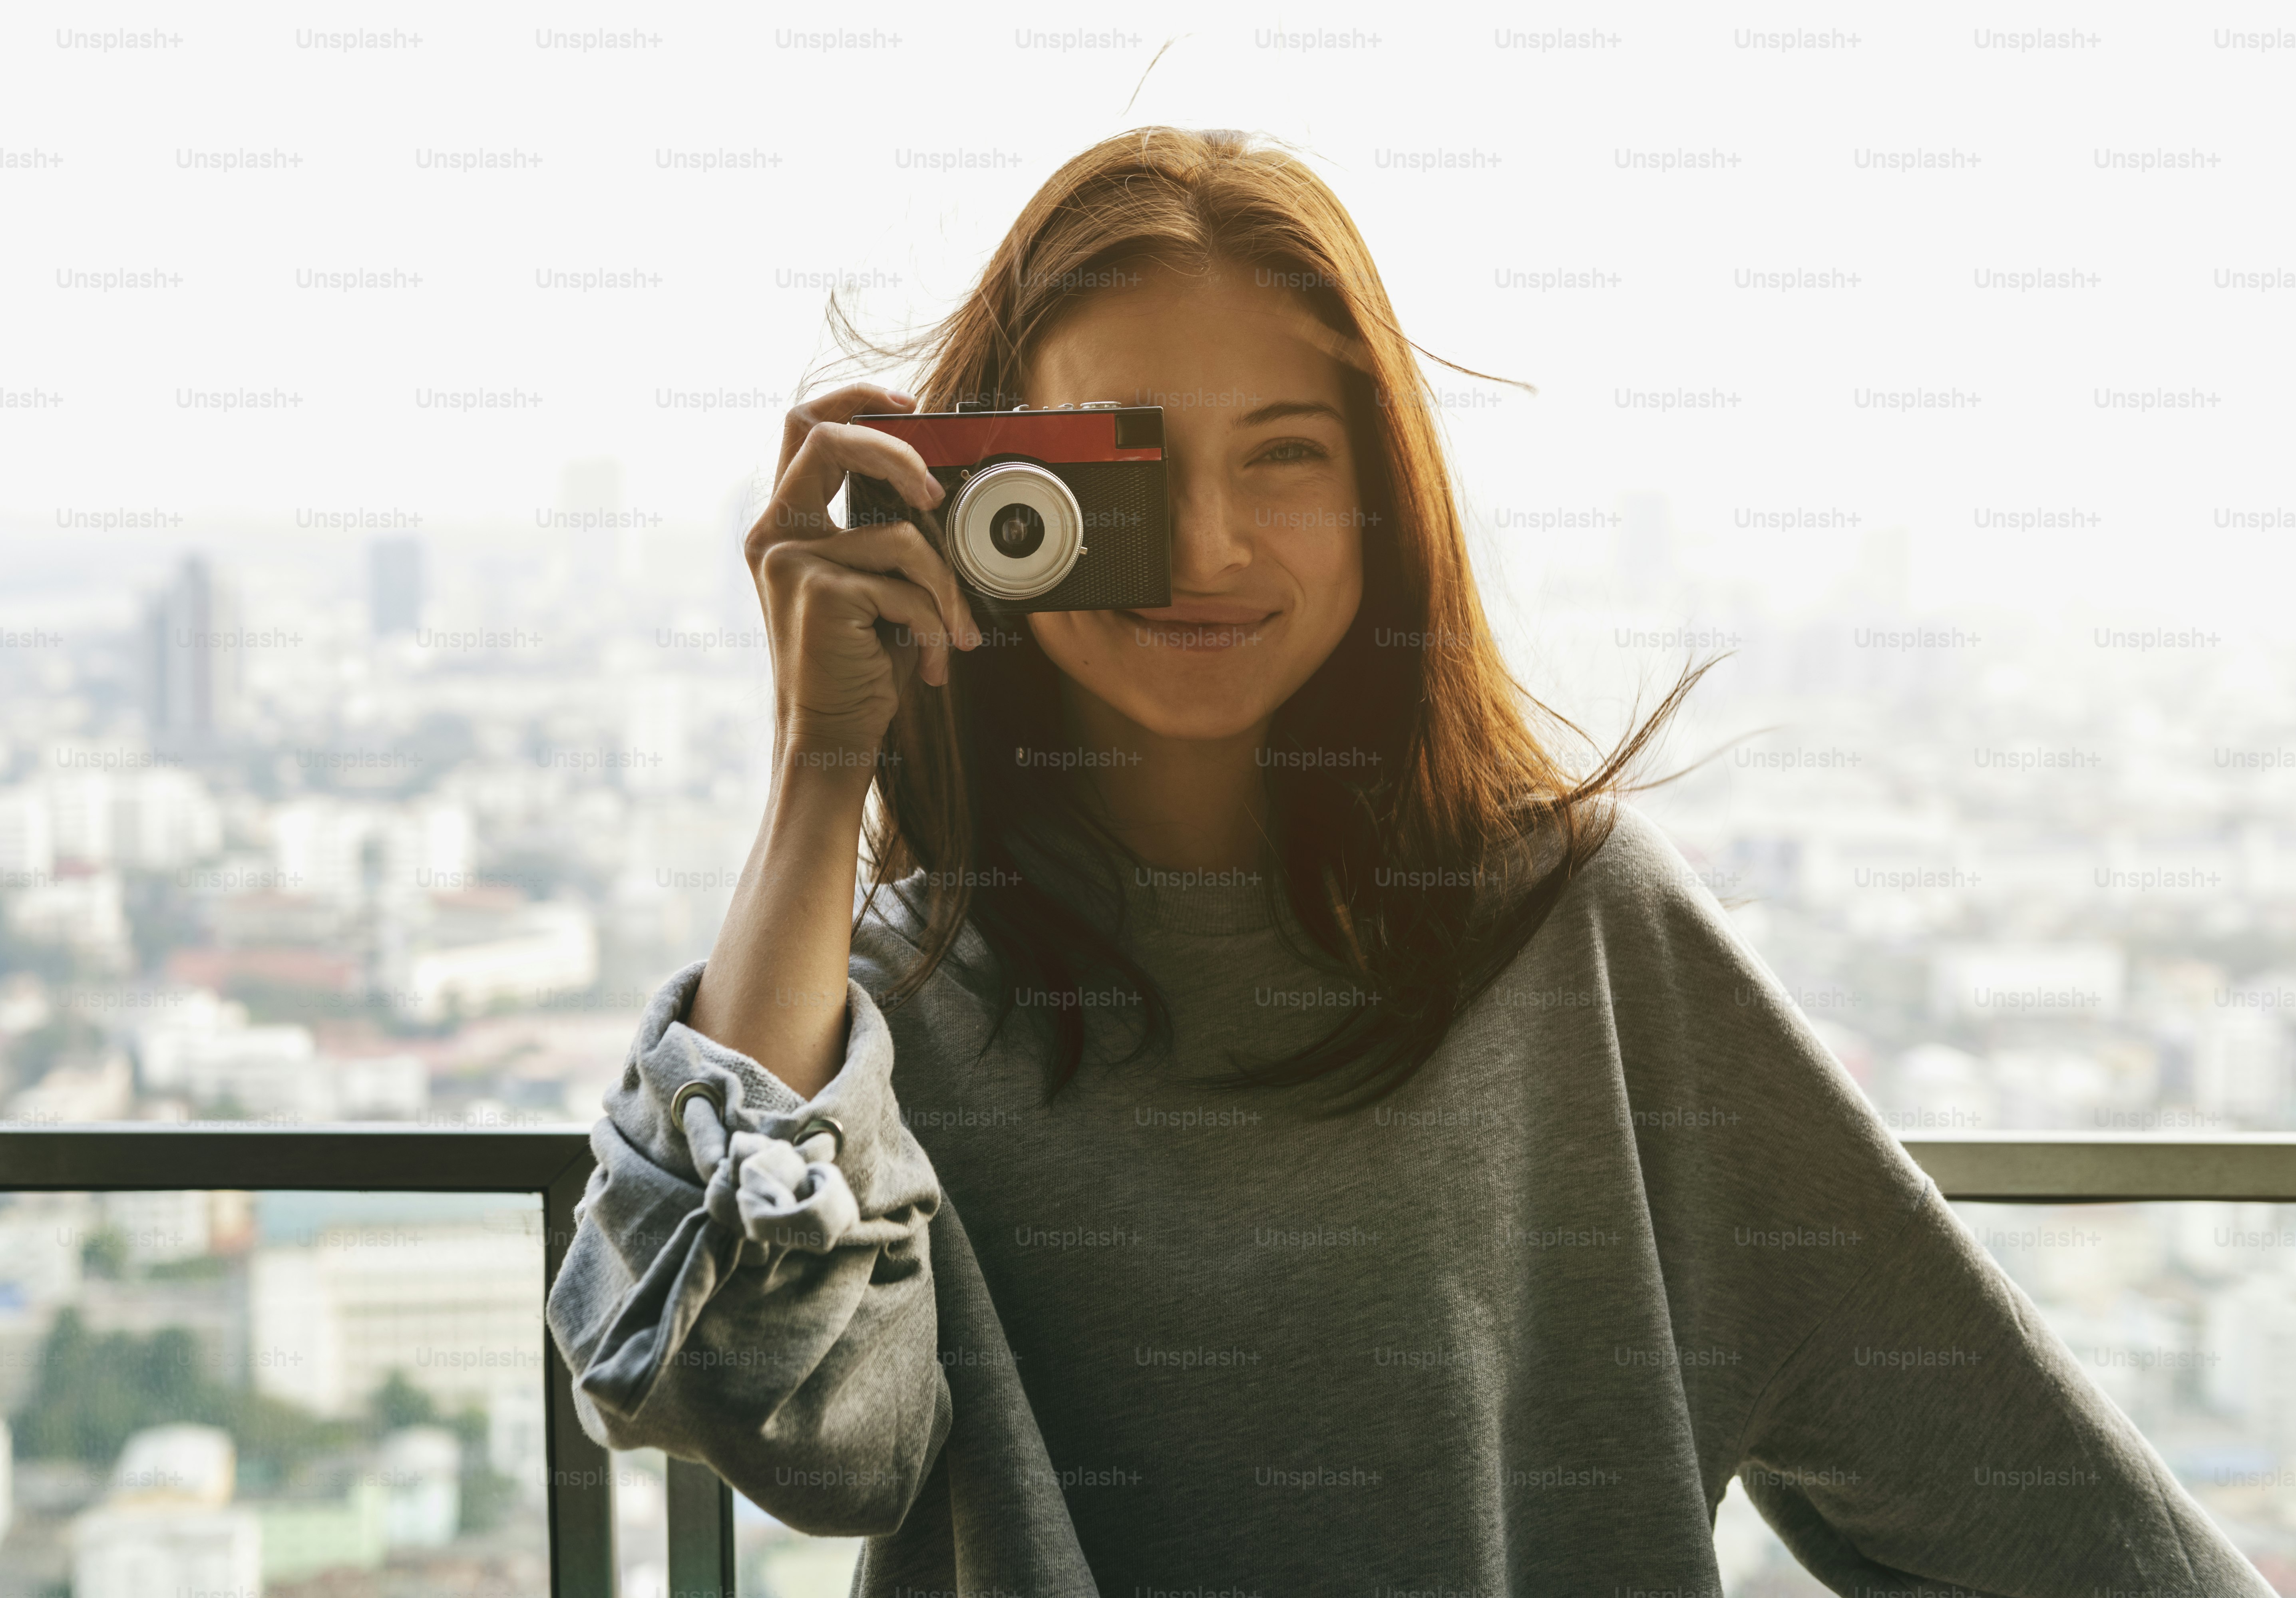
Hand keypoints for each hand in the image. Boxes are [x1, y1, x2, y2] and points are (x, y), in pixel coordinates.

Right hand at [747, 383, 982, 757]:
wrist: (830, 737)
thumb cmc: (857, 665)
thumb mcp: (870, 587)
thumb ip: (882, 537)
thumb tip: (936, 493)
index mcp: (784, 526)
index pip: (804, 427)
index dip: (855, 400)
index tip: (910, 405)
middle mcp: (774, 536)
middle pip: (826, 440)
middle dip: (894, 450)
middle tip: (935, 493)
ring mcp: (790, 562)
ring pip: (902, 536)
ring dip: (947, 588)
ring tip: (955, 633)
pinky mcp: (818, 592)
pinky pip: (909, 587)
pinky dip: (937, 626)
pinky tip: (931, 664)